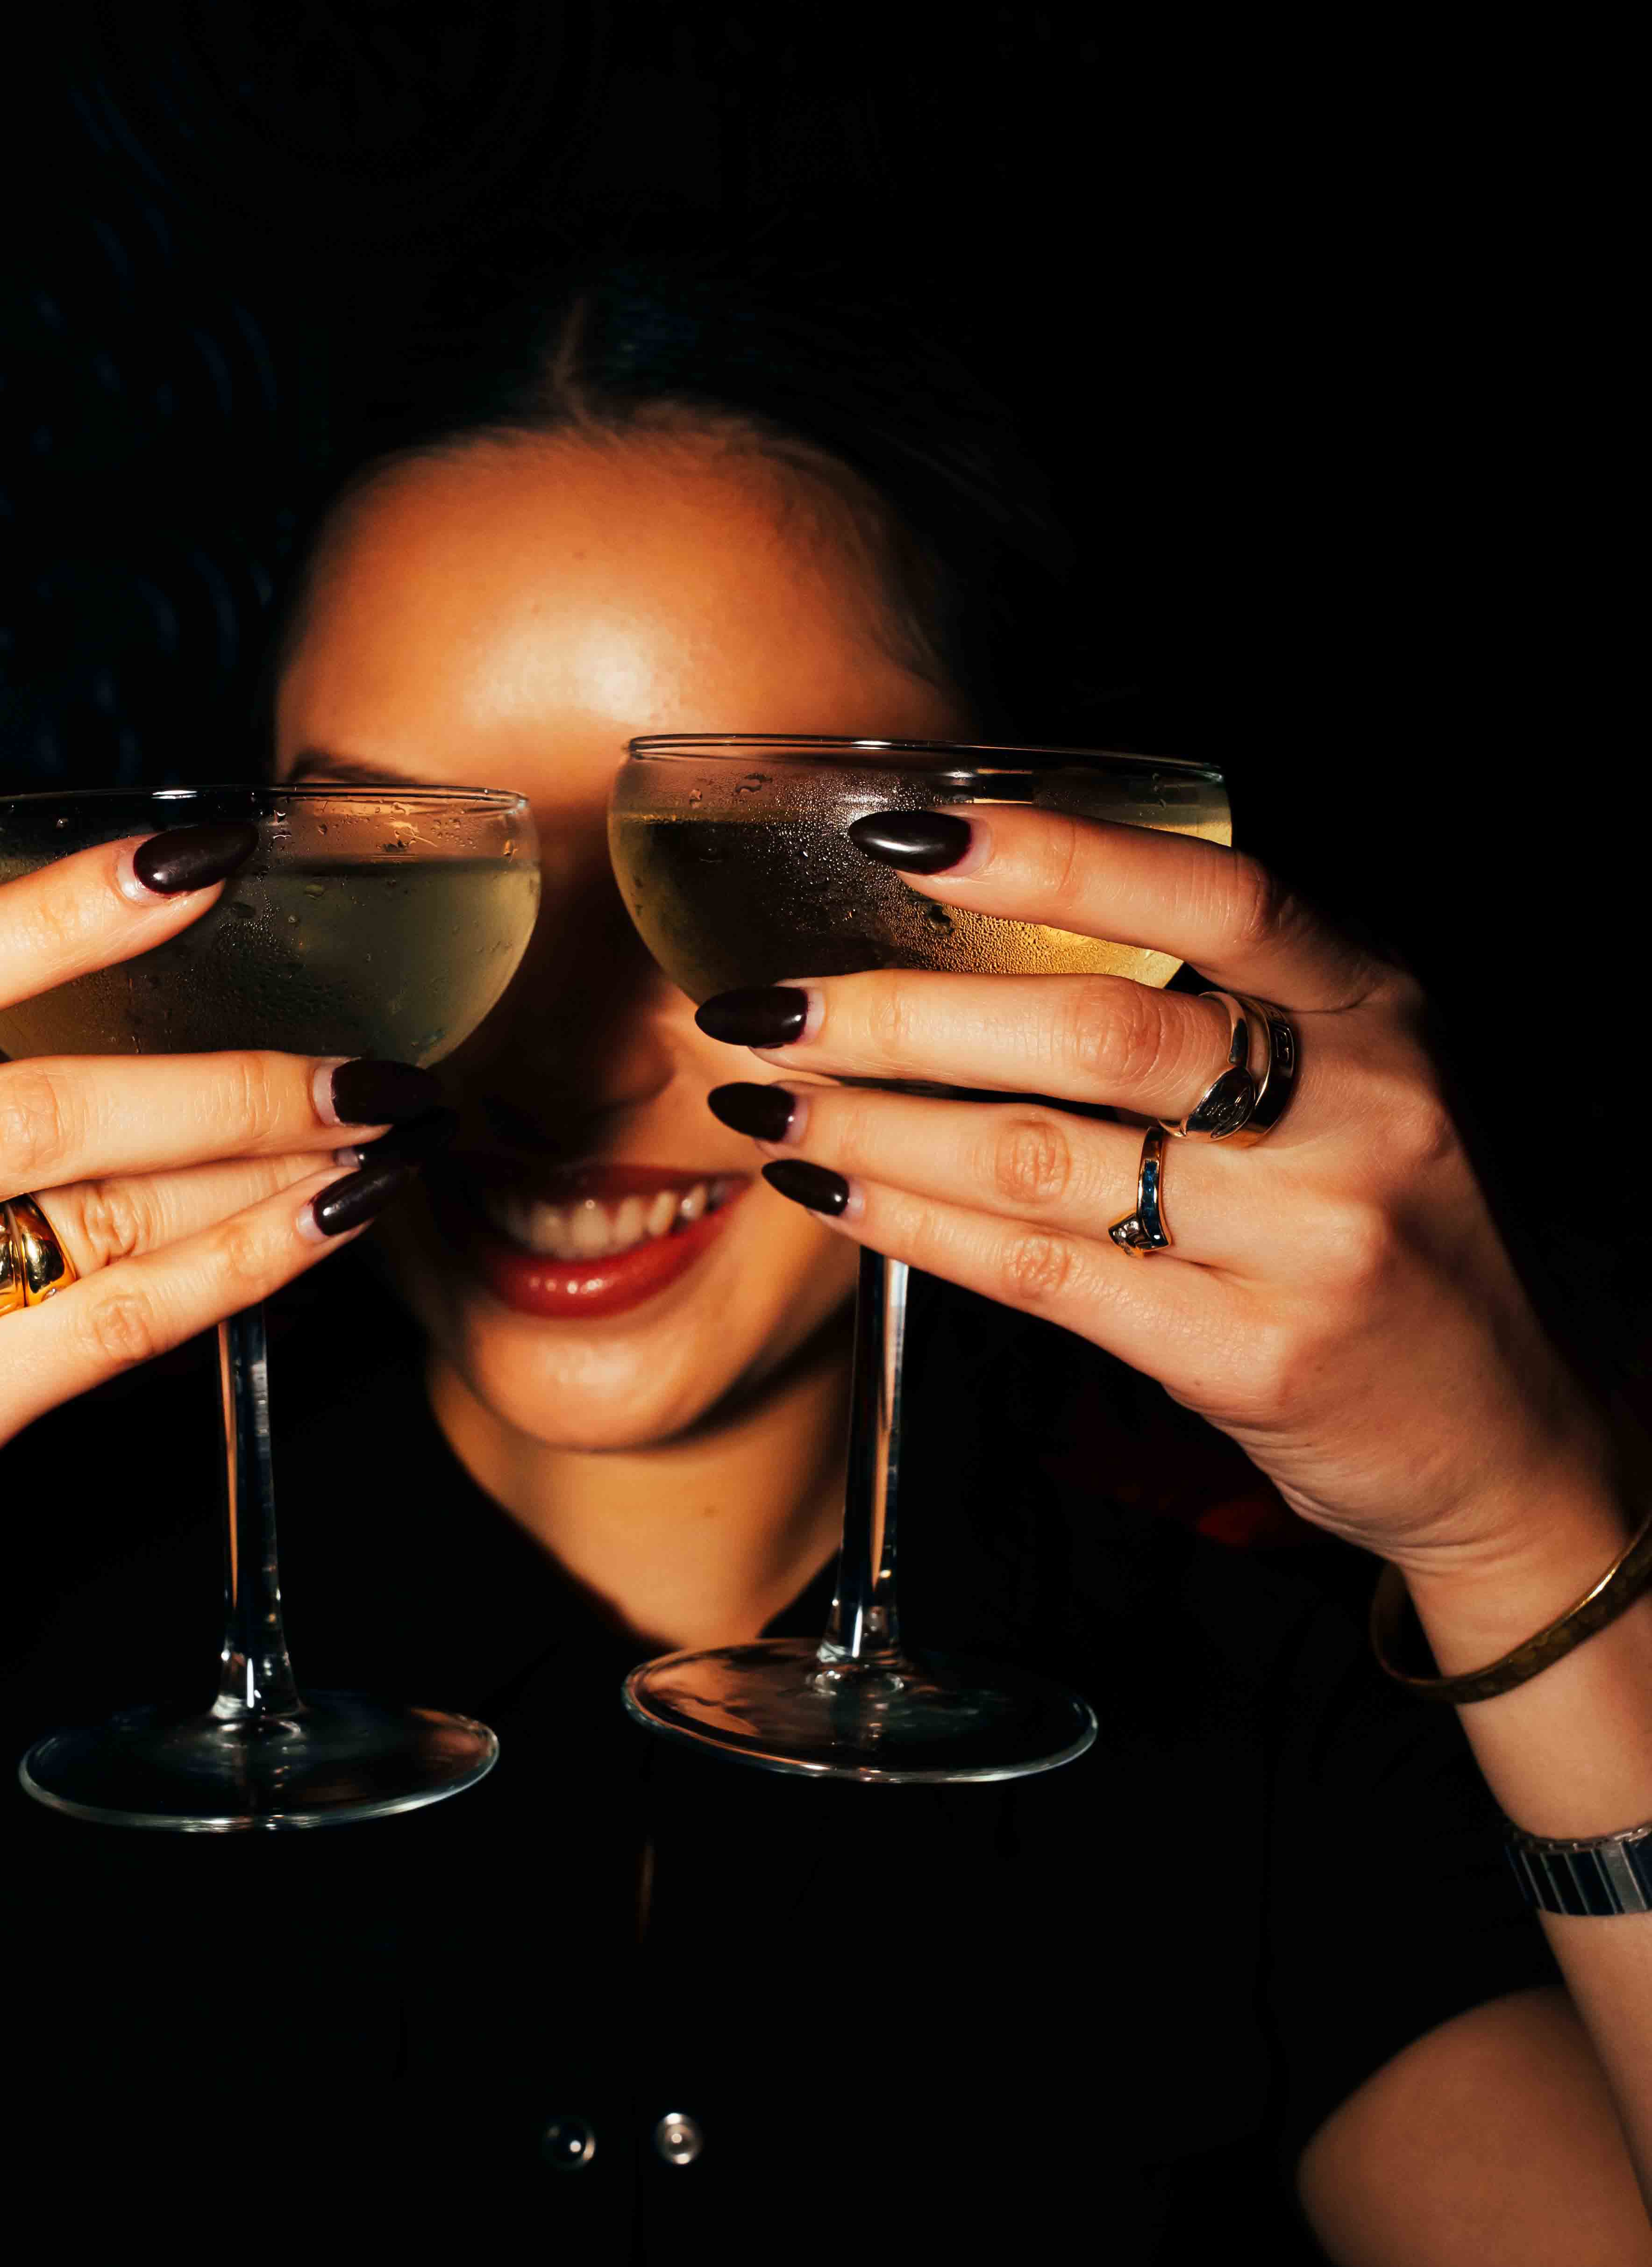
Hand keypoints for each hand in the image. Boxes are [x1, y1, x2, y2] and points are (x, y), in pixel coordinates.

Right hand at [0, 833, 442, 1651]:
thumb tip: (131, 990)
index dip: (64, 911)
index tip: (203, 859)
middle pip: (41, 1109)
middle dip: (231, 1084)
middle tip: (368, 1066)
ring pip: (93, 1219)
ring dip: (262, 1175)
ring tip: (373, 1140)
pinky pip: (108, 1332)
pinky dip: (231, 1274)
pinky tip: (315, 1233)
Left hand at [697, 805, 1614, 1582]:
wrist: (1502, 1431)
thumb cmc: (1385, 1224)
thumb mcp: (1349, 1081)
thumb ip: (1215, 1006)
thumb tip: (980, 932)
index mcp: (1377, 1008)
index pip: (1217, 896)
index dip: (1057, 856)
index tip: (908, 835)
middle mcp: (1358, 1112)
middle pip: (1097, 1032)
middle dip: (901, 1014)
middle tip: (769, 1002)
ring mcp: (1309, 1241)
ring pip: (1044, 1158)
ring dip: (873, 1125)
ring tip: (764, 1100)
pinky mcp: (1251, 1356)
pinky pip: (1043, 1275)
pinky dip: (914, 1227)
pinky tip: (833, 1196)